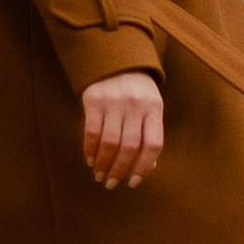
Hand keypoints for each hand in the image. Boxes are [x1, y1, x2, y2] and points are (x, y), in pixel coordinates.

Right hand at [82, 70, 163, 190]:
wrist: (115, 59)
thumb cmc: (137, 90)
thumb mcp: (151, 106)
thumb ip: (150, 132)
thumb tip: (146, 166)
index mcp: (154, 109)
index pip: (153, 144)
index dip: (144, 167)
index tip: (133, 182)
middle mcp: (135, 105)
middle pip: (129, 146)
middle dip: (120, 170)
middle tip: (112, 184)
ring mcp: (114, 101)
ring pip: (109, 142)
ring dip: (103, 163)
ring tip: (100, 175)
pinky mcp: (94, 99)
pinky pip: (92, 131)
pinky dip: (90, 149)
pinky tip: (90, 159)